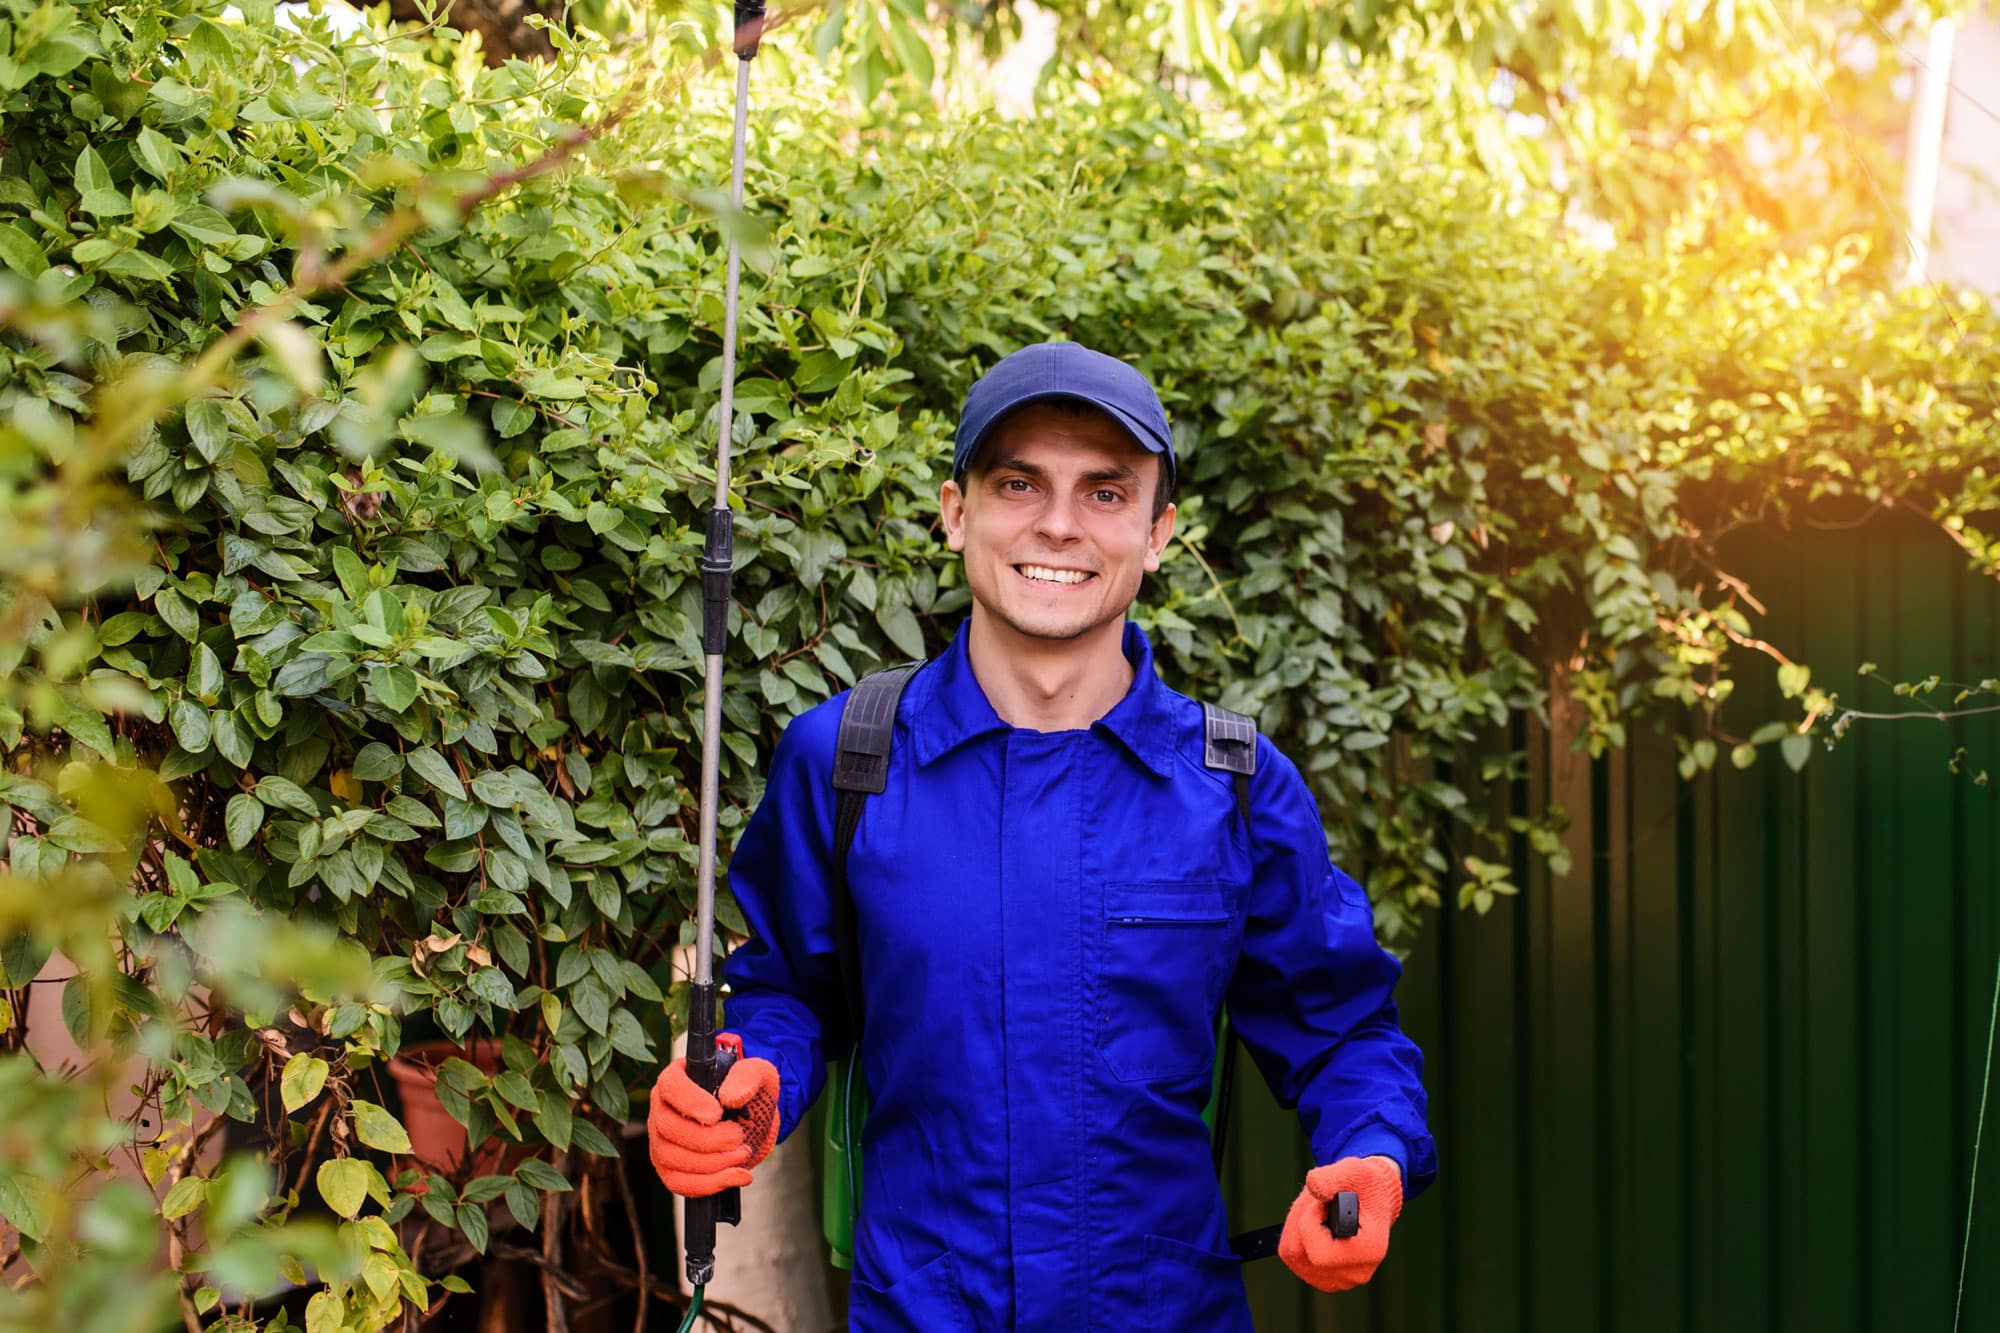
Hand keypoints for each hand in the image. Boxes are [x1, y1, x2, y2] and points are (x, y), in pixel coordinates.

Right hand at [646, 1051, 780, 1197]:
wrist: (754, 1118)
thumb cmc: (749, 1090)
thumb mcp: (758, 1073)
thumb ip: (747, 1077)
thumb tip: (729, 1097)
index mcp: (677, 1077)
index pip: (671, 1087)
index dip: (691, 1103)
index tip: (717, 1114)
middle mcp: (662, 1108)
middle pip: (668, 1127)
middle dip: (707, 1139)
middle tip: (738, 1137)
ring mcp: (661, 1139)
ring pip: (670, 1158)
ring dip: (711, 1164)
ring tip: (743, 1155)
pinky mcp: (670, 1167)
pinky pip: (678, 1182)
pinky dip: (709, 1184)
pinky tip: (737, 1176)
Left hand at [1277, 1155, 1402, 1291]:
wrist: (1373, 1198)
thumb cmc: (1365, 1185)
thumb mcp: (1353, 1171)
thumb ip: (1333, 1176)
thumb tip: (1313, 1184)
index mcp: (1369, 1252)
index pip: (1319, 1254)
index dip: (1310, 1223)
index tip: (1322, 1202)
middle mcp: (1356, 1274)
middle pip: (1299, 1254)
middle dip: (1300, 1220)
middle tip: (1318, 1202)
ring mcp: (1340, 1280)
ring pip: (1292, 1255)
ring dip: (1295, 1226)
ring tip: (1318, 1210)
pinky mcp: (1325, 1278)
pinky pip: (1292, 1257)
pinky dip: (1295, 1235)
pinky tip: (1313, 1223)